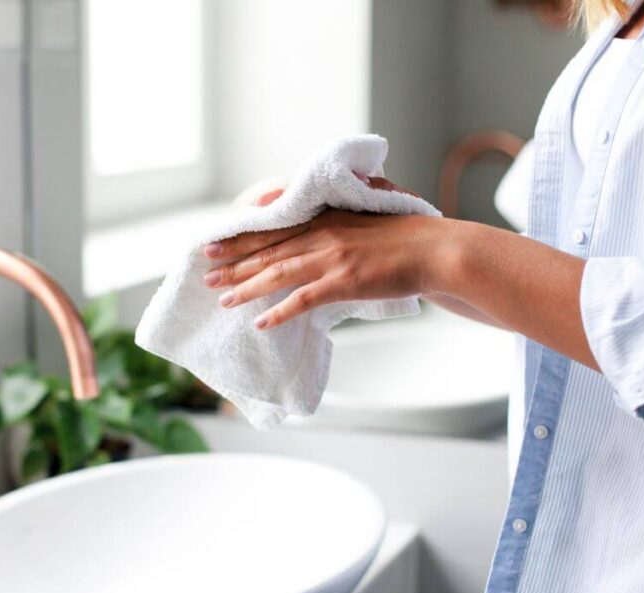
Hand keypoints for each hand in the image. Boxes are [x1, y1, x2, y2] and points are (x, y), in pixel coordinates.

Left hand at [205, 175, 450, 329]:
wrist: (436, 250)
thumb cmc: (405, 237)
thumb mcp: (363, 218)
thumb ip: (335, 222)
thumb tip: (313, 231)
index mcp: (324, 217)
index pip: (272, 228)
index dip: (240, 238)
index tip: (215, 246)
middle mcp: (322, 233)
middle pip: (267, 249)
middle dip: (233, 264)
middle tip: (206, 275)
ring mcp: (332, 257)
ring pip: (277, 273)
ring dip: (246, 288)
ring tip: (223, 300)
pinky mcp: (344, 282)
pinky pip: (303, 300)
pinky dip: (279, 313)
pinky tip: (260, 324)